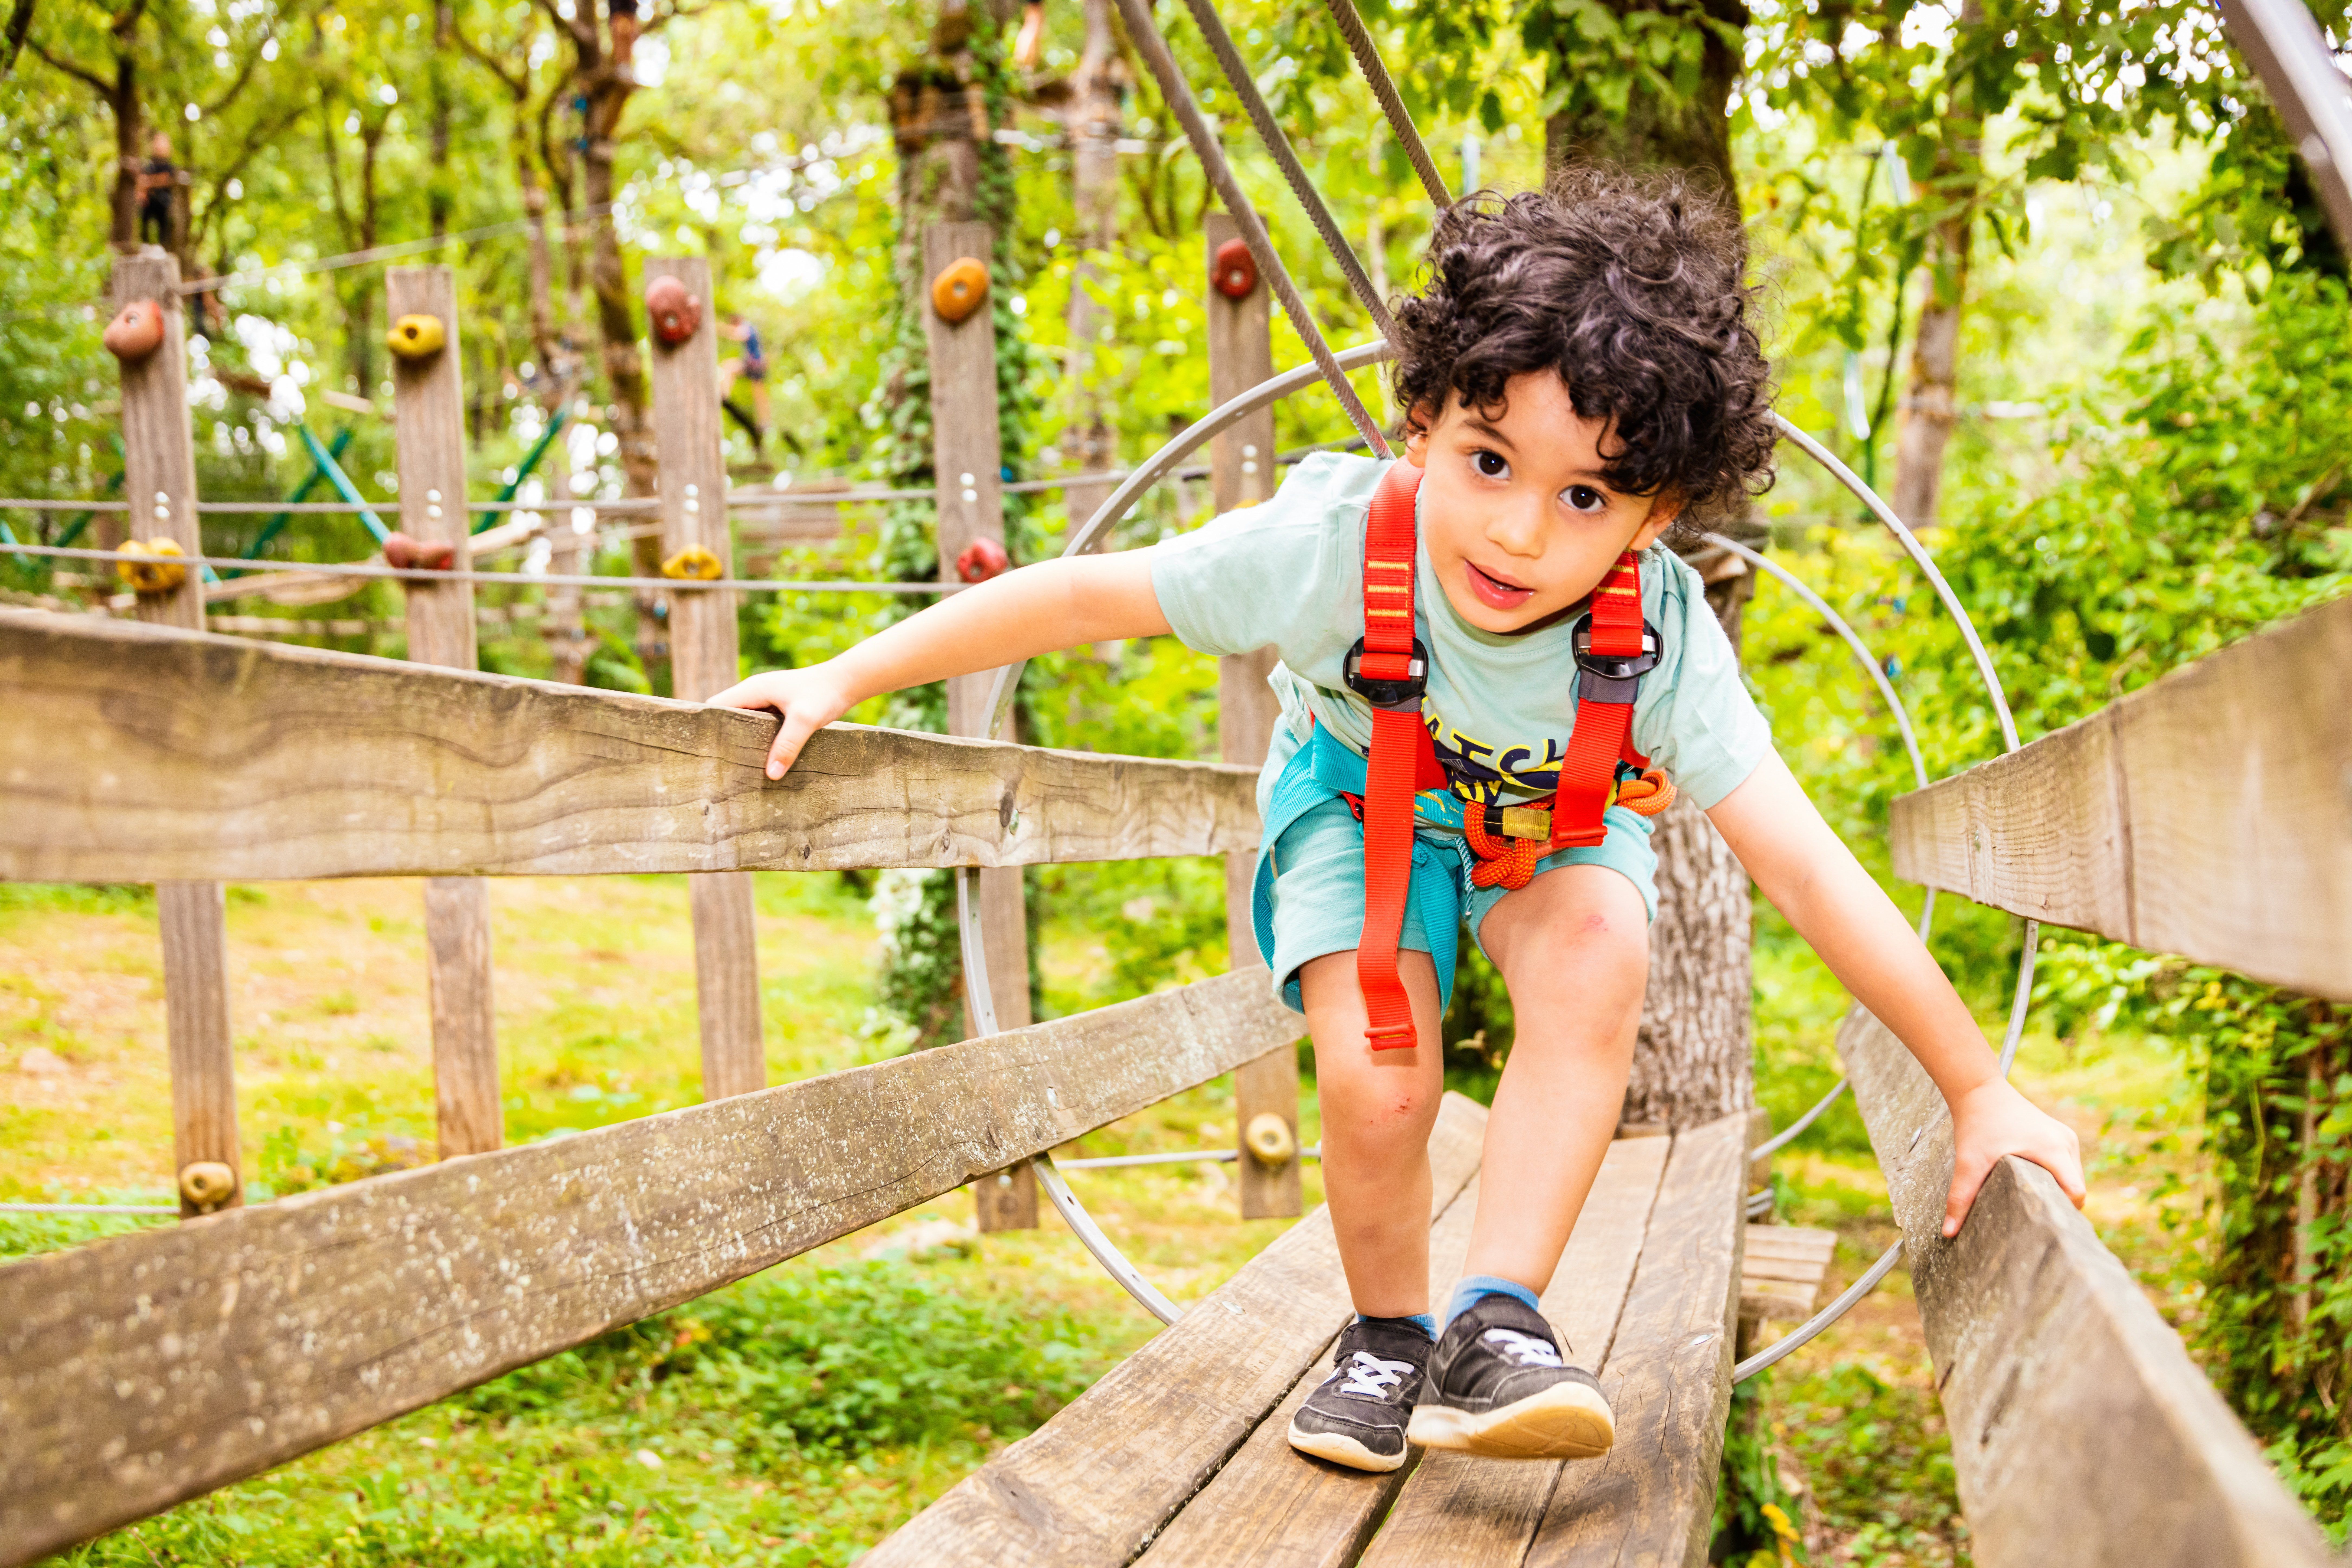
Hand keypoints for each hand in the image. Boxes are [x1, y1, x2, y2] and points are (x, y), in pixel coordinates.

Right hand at [707, 663, 858, 778]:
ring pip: (743, 721)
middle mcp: (755, 692)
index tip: (707, 750)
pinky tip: (762, 759)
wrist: (847, 682)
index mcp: (753, 689)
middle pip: (727, 715)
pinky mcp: (778, 708)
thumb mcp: (806, 721)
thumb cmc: (825, 694)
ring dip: (742, 739)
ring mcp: (766, 700)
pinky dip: (758, 739)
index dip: (709, 725)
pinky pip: (759, 724)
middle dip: (723, 736)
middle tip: (721, 765)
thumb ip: (787, 746)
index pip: (716, 705)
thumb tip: (770, 775)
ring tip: (738, 766)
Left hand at [1943, 1077, 2084, 1236]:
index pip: (2076, 1192)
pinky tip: (2033, 1186)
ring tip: (2031, 1204)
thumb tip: (1948, 1232)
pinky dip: (2054, 1177)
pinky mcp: (2060, 1135)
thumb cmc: (1977, 1124)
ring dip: (2057, 1191)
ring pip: (2072, 1177)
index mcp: (2054, 1149)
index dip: (2063, 1212)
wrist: (1979, 1091)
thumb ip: (1961, 1197)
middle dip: (2059, 1204)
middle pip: (2076, 1187)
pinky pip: (2066, 1166)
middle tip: (2034, 1221)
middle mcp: (2066, 1142)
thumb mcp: (1968, 1162)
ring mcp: (2066, 1137)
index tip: (2043, 1225)